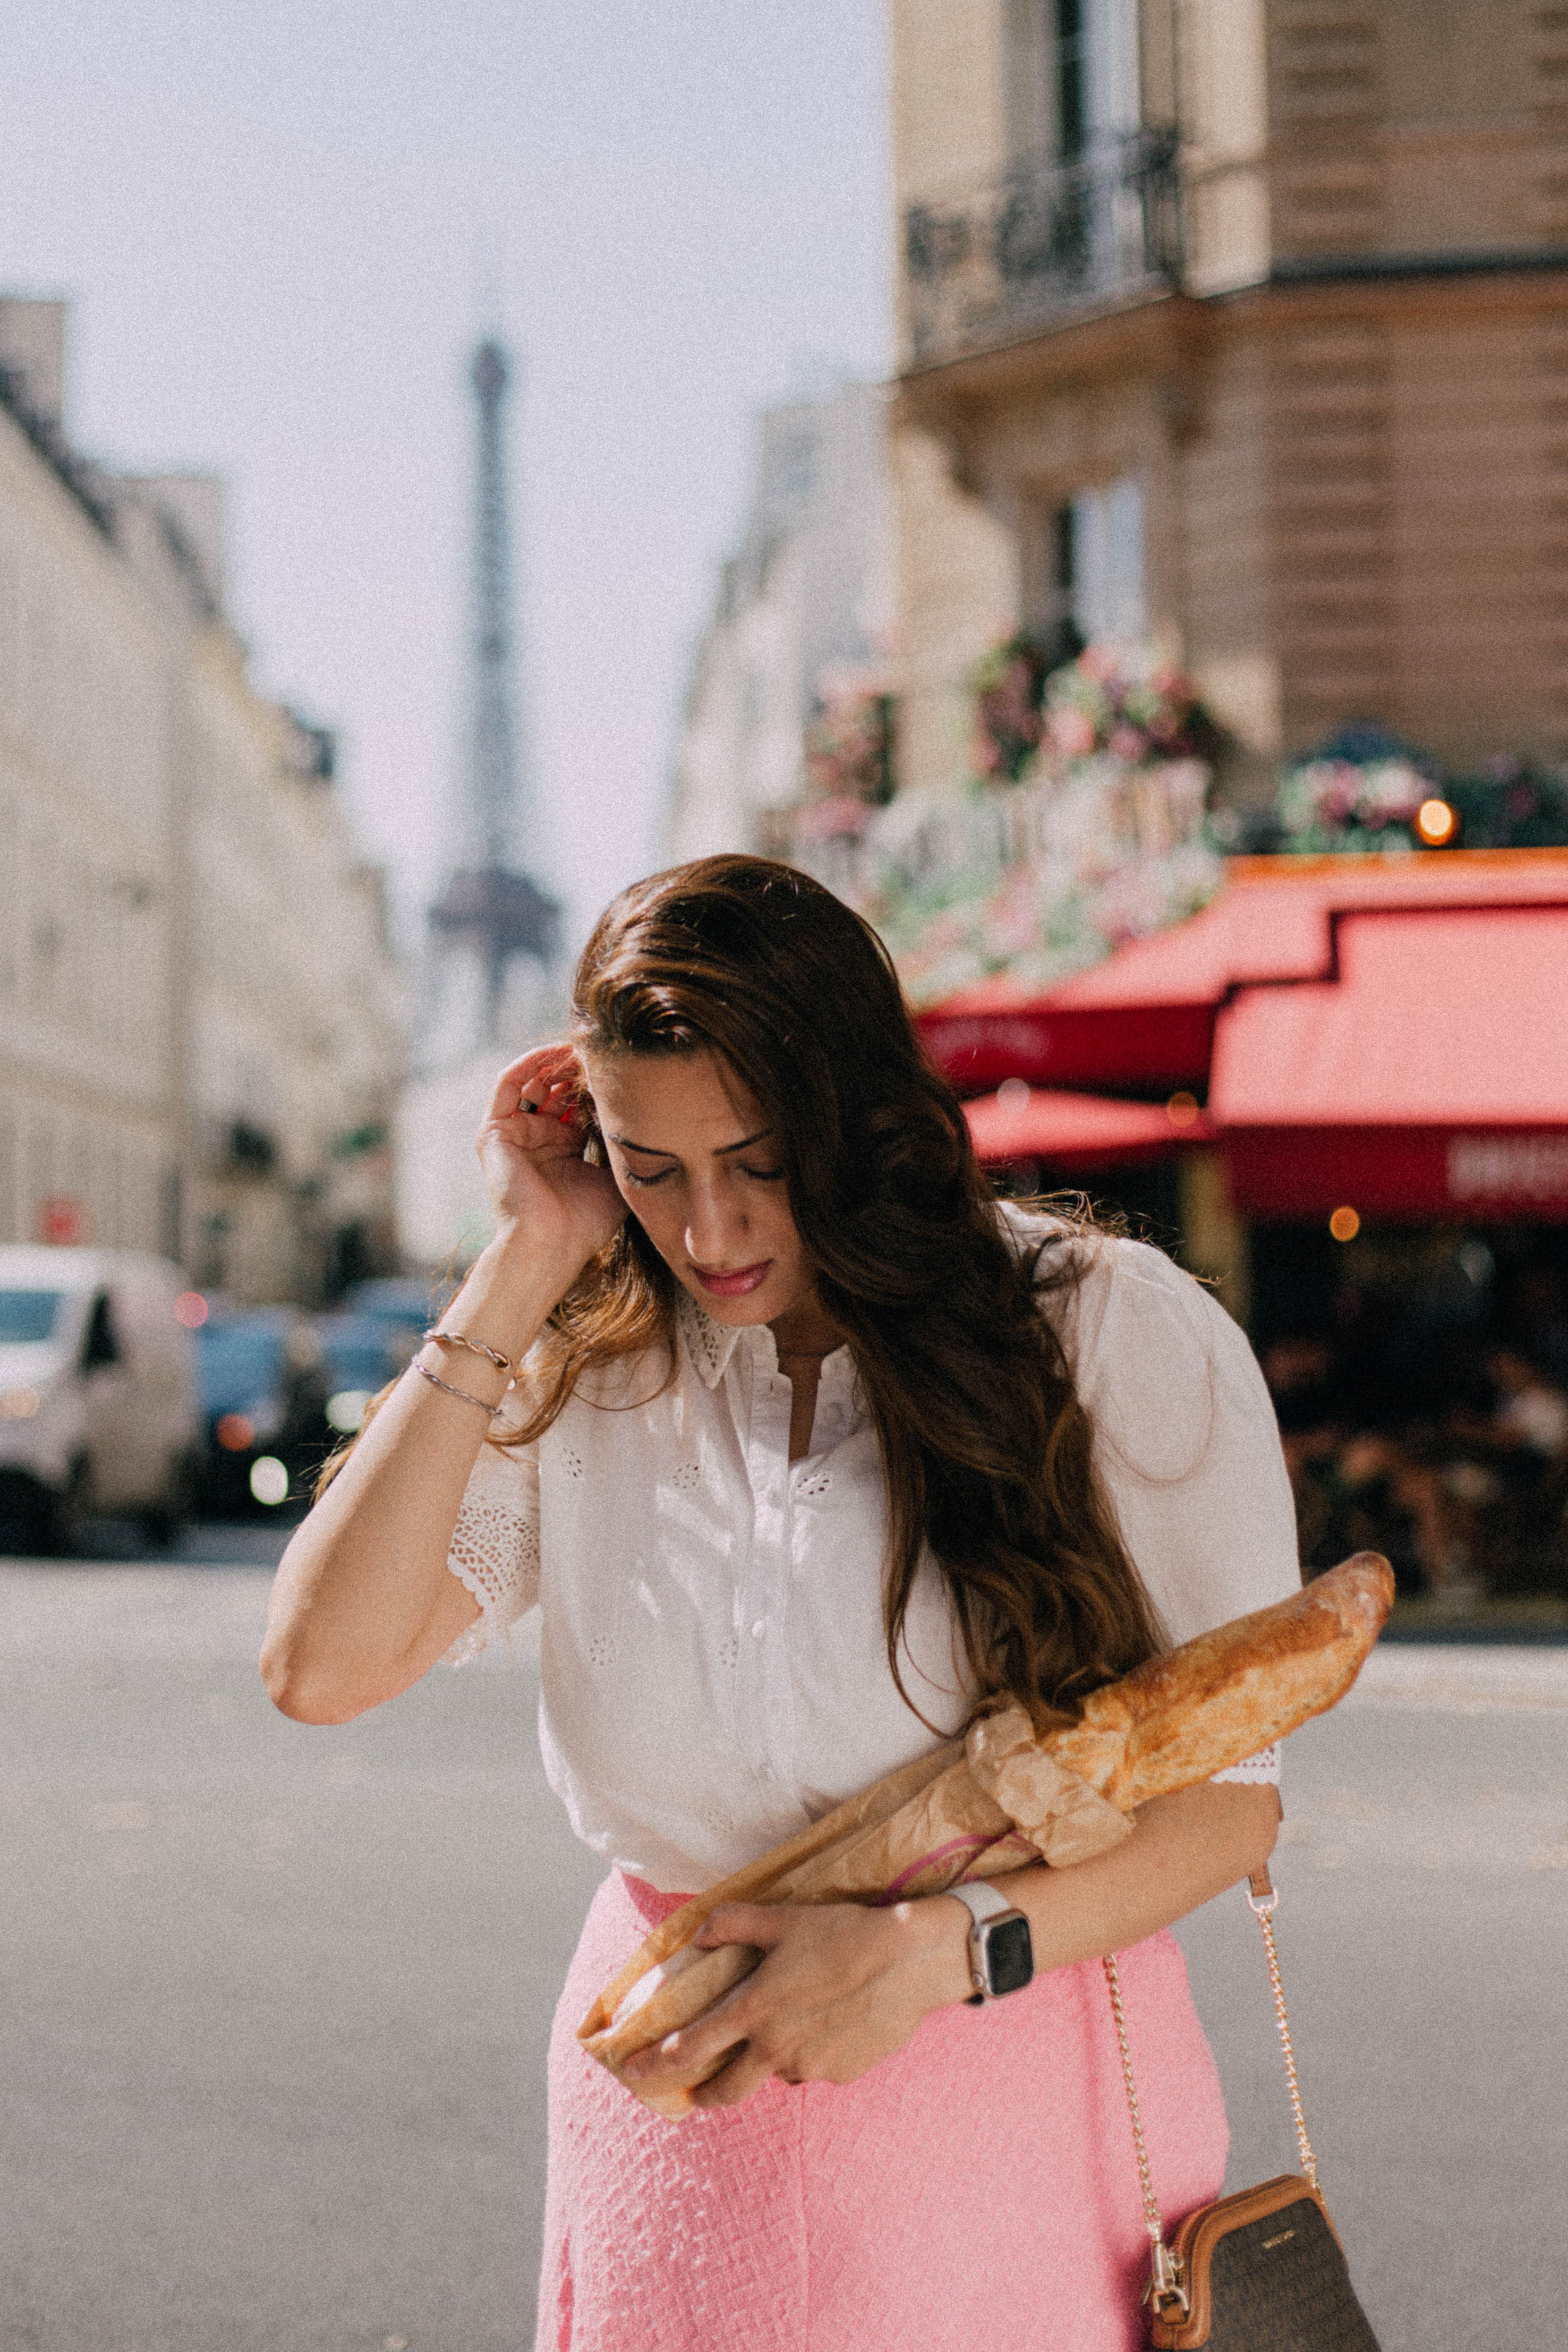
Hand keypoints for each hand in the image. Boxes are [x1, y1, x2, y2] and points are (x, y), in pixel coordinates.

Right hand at [477, 1045, 625, 1276]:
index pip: (579, 1102)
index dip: (598, 1083)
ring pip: (533, 1080)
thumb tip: (647, 1109)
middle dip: (578, 1067)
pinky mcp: (494, 1132)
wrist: (551, 1245)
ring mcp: (514, 1134)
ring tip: (582, 1047)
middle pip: (556, 1086)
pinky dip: (530, 1062)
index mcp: (564, 1149)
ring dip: (556, 1059)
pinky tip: (556, 1051)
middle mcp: (538, 1139)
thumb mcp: (615, 1175)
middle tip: (603, 1050)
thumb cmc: (586, 1222)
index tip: (623, 1064)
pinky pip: (508, 1082)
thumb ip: (623, 1143)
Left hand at [621, 1897, 972, 2110]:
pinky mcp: (841, 2074)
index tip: (633, 2073)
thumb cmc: (843, 1934)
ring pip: (776, 2071)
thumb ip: (733, 1923)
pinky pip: (814, 2067)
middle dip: (702, 2095)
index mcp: (754, 2010)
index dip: (655, 2065)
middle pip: (726, 2090)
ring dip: (769, 2059)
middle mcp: (776, 2047)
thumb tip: (697, 1932)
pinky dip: (811, 2052)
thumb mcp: (783, 1917)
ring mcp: (810, 2066)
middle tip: (693, 2093)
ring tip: (791, 2023)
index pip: (690, 2048)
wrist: (910, 1960)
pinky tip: (830, 2021)